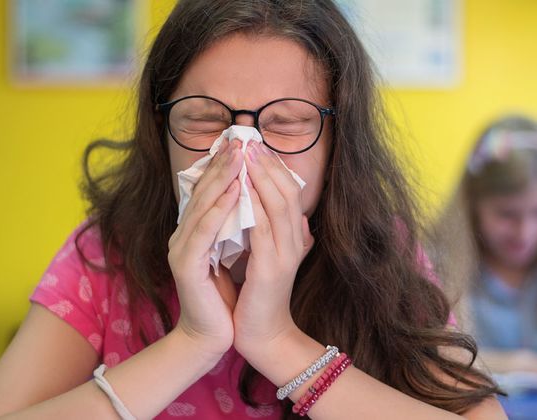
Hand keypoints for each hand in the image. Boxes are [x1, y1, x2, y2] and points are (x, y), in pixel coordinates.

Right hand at [168, 140, 242, 355]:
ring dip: (222, 177)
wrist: (213, 336)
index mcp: (194, 232)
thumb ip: (239, 228)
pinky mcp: (186, 265)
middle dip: (223, 163)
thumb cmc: (226, 298)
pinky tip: (235, 190)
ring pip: (203, 205)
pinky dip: (220, 208)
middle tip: (240, 138)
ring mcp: (181, 249)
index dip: (223, 165)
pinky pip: (204, 230)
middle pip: (203, 191)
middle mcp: (183, 235)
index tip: (242, 142)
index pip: (208, 191)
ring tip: (240, 155)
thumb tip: (257, 199)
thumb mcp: (235, 255)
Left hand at [233, 141, 313, 357]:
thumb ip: (271, 233)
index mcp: (295, 236)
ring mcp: (286, 254)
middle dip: (267, 163)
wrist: (263, 335)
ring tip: (245, 154)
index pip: (289, 192)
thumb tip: (264, 207)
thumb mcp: (267, 257)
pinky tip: (241, 189)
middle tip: (249, 140)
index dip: (274, 166)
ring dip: (261, 176)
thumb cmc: (259, 296)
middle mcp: (296, 241)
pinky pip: (264, 228)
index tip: (255, 145)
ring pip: (279, 204)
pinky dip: (253, 205)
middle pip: (288, 191)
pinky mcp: (272, 268)